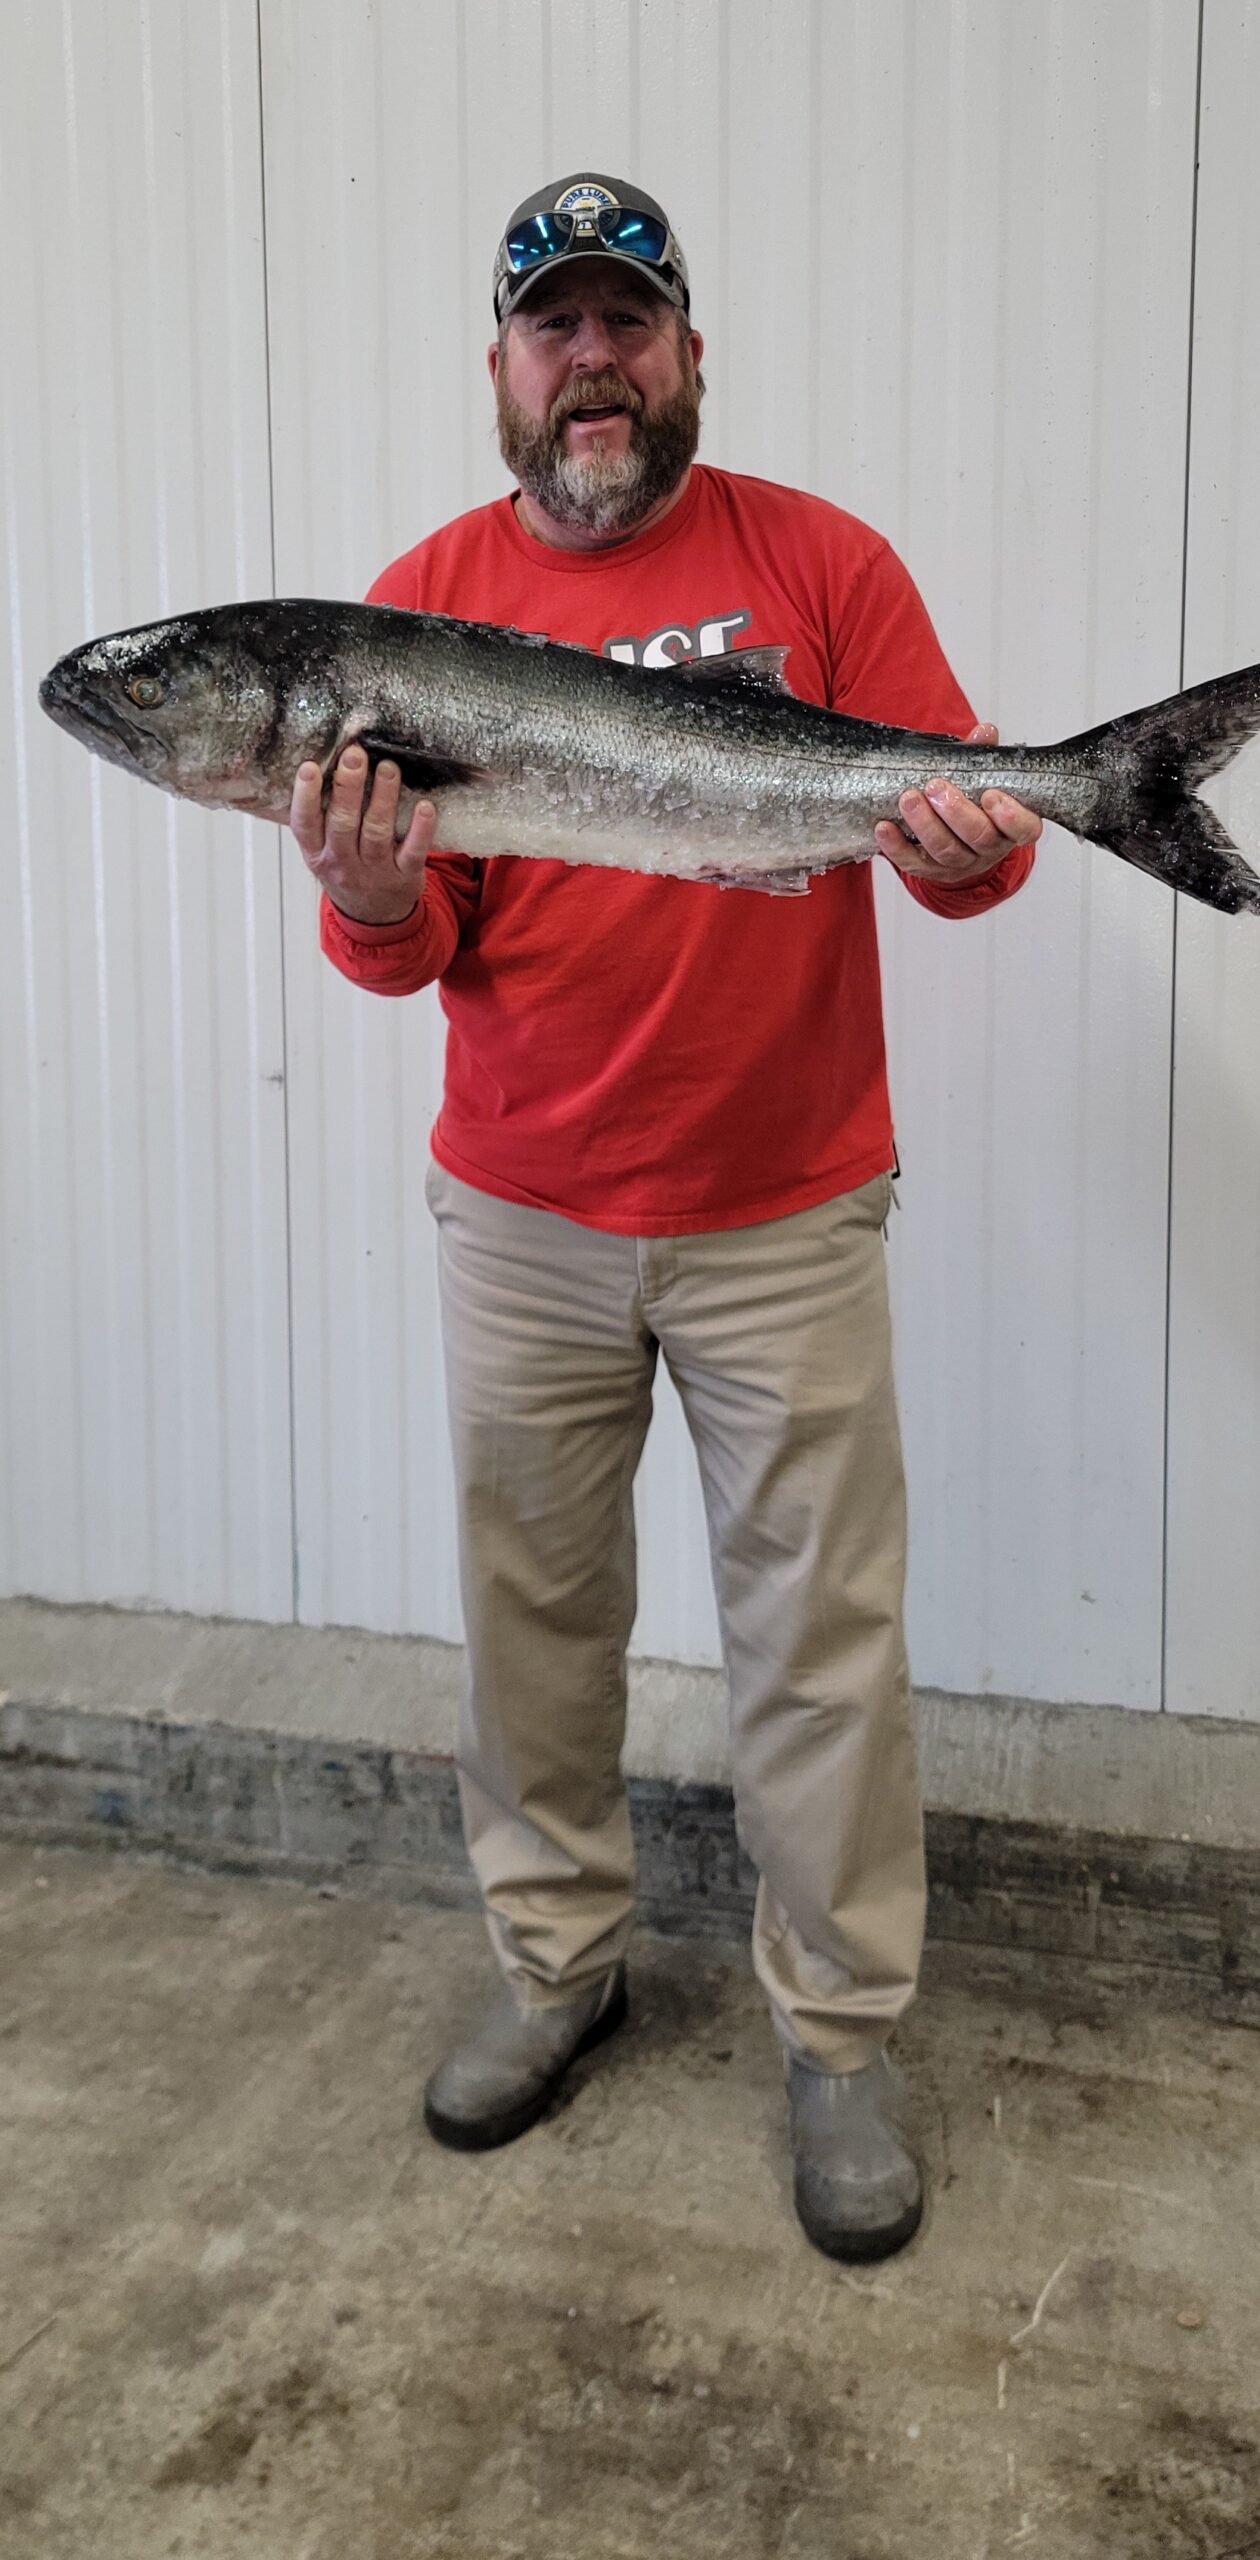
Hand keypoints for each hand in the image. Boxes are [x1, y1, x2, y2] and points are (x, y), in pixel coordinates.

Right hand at [289, 746, 435, 923]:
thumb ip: (319, 817)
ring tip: (388, 768)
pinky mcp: (405, 875)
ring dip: (383, 798)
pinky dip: (420, 829)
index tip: (310, 767)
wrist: (374, 916)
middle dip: (348, 787)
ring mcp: (374, 870)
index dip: (305, 796)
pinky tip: (425, 806)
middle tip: (355, 755)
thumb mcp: (322, 850)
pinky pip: (413, 852)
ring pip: (377, 832)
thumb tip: (320, 762)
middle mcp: (342, 863)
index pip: (304, 823)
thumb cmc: (347, 868)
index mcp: (316, 853)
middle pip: (343, 823)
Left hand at [874, 723, 1042, 882]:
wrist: (956, 832)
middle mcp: (990, 848)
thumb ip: (983, 755)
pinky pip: (914, 863)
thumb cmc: (976, 797)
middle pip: (978, 837)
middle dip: (956, 812)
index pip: (1023, 828)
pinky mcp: (932, 871)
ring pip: (946, 850)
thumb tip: (985, 731)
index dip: (1010, 816)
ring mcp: (962, 863)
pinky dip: (896, 847)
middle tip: (935, 787)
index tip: (990, 795)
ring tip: (908, 798)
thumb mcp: (984, 776)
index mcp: (1012, 826)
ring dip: (924, 824)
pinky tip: (883, 827)